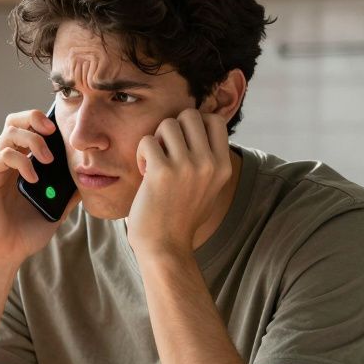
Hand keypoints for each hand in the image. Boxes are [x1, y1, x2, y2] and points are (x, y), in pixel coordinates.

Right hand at [0, 109, 79, 267]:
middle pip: (15, 121)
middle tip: (53, 132)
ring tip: (47, 160)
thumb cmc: (25, 234)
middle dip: (35, 118)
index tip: (63, 131)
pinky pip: (3, 155)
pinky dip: (22, 161)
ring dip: (34, 140)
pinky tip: (34, 178)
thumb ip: (69, 192)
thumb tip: (90, 177)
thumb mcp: (56, 210)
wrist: (4, 255)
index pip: (28, 128)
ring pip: (10, 132)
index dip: (44, 122)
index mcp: (20, 164)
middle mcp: (5, 162)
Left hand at [127, 108, 232, 258]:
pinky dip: (141, 153)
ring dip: (156, 140)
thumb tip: (203, 125)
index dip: (194, 124)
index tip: (183, 144)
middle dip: (173, 129)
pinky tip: (144, 172)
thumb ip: (210, 160)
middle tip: (166, 152)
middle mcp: (208, 163)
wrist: (165, 247)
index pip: (214, 120)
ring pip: (167, 124)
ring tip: (154, 163)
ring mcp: (186, 167)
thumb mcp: (209, 188)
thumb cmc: (181, 217)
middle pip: (189, 115)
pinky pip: (148, 140)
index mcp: (223, 166)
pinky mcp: (162, 172)